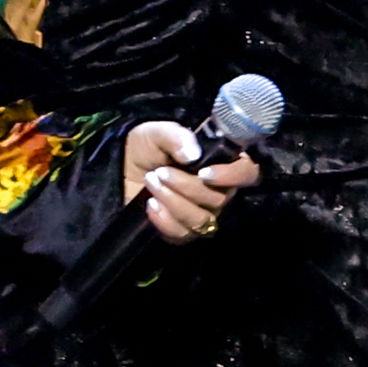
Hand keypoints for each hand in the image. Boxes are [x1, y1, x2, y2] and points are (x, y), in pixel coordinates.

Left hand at [122, 118, 259, 243]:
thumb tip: (193, 153)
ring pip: (201, 219)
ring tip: (150, 181)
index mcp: (220, 163)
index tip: (204, 173)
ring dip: (172, 200)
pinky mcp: (181, 230)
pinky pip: (182, 234)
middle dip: (186, 186)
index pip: (247, 173)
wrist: (120, 169)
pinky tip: (150, 204)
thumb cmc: (145, 148)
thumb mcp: (157, 133)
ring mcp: (201, 212)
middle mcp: (217, 190)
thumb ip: (176, 136)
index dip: (232, 176)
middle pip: (219, 199)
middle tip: (159, 171)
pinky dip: (164, 220)